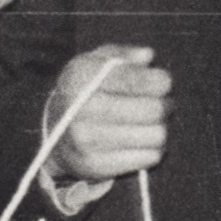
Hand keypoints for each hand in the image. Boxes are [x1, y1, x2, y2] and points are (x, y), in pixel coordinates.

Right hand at [45, 45, 169, 182]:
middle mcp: (79, 109)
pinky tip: (141, 141)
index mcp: (80, 77)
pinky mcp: (96, 166)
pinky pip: (149, 157)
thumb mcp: (97, 63)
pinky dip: (152, 149)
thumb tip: (148, 56)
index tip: (163, 82)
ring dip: (160, 128)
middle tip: (162, 104)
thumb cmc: (86, 92)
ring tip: (151, 123)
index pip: (136, 79)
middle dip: (164, 104)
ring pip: (156, 135)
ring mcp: (86, 141)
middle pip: (153, 109)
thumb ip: (123, 55)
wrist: (56, 133)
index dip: (159, 80)